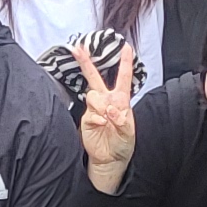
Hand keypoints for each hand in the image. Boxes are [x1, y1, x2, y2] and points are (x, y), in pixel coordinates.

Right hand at [77, 38, 139, 192]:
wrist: (110, 159)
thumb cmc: (122, 144)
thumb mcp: (128, 133)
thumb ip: (122, 120)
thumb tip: (112, 109)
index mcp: (121, 100)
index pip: (123, 78)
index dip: (125, 62)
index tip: (126, 47)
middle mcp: (106, 101)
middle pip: (95, 78)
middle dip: (86, 62)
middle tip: (78, 48)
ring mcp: (95, 109)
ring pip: (92, 95)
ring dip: (100, 104)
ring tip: (107, 117)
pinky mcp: (87, 119)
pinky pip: (89, 112)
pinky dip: (96, 118)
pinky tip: (102, 125)